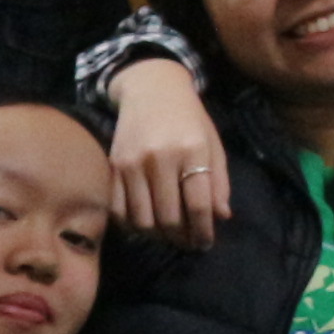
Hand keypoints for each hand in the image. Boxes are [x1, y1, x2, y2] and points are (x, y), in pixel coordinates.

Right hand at [109, 58, 227, 244]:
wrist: (152, 90)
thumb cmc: (190, 119)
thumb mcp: (213, 145)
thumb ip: (218, 181)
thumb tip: (220, 217)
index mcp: (192, 150)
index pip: (198, 204)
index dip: (203, 230)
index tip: (206, 243)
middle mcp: (160, 157)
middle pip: (169, 217)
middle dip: (181, 237)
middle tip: (188, 243)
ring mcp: (133, 162)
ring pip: (142, 219)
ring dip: (157, 236)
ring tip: (169, 236)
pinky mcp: (113, 165)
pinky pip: (118, 209)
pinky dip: (131, 224)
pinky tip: (145, 225)